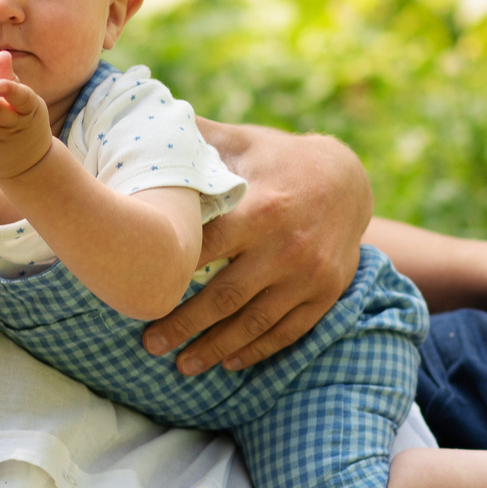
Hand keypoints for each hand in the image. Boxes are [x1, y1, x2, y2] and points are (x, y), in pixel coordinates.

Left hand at [143, 129, 371, 374]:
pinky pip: (287, 332)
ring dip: (215, 349)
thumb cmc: (278, 158)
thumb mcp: (241, 142)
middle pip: (224, 298)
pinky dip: (256, 351)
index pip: (205, 248)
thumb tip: (140, 121)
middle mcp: (287, 247)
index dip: (169, 272)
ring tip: (182, 366)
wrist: (349, 179)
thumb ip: (195, 140)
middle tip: (149, 344)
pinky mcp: (325, 294)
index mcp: (262, 208)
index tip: (136, 291)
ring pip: (254, 323)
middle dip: (183, 325)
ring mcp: (309, 276)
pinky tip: (228, 363)